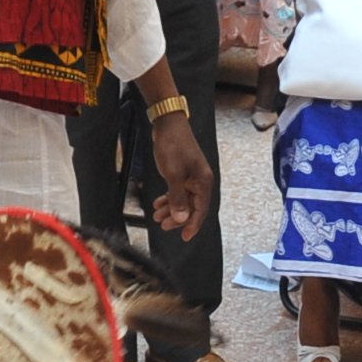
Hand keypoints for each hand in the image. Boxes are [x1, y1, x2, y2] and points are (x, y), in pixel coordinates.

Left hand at [146, 105, 212, 240]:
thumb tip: (181, 219)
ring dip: (171, 209)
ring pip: (182, 200)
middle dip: (178, 218)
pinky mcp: (182, 173)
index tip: (184, 236)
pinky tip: (158, 204)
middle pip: (191, 207)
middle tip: (164, 227)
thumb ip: (177, 198)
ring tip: (157, 216)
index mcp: (203, 182)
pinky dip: (168, 198)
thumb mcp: (173, 175)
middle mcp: (200, 181)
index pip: (201, 210)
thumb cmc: (173, 146)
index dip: (193, 225)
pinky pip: (177, 191)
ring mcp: (191, 177)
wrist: (168, 125)